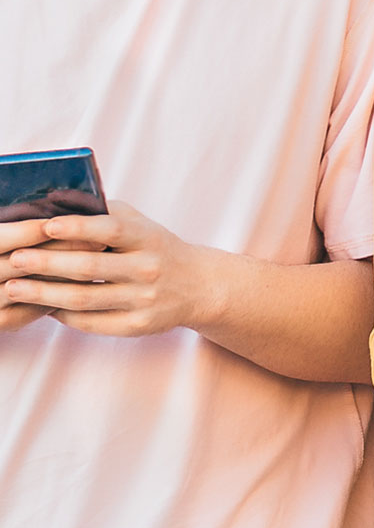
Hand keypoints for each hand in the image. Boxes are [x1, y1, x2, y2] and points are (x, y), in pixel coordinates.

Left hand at [0, 203, 232, 338]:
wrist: (200, 287)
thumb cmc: (157, 249)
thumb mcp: (142, 225)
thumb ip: (105, 213)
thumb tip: (58, 202)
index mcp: (149, 238)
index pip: (111, 230)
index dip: (78, 227)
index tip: (45, 226)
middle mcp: (149, 269)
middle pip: (90, 267)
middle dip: (47, 263)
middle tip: (16, 259)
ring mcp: (144, 299)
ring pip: (84, 298)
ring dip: (44, 293)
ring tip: (14, 287)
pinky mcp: (137, 325)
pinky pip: (92, 322)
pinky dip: (63, 315)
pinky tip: (43, 306)